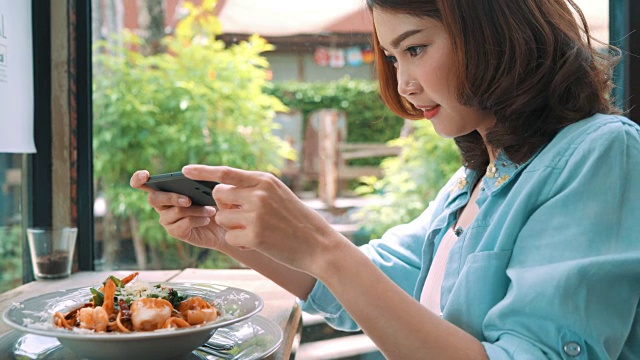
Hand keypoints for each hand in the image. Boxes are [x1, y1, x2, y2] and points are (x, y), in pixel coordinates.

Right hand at [129, 170, 226, 249]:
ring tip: (211, 210)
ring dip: (195, 209)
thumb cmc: (215, 201)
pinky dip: (197, 220)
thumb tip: (193, 175)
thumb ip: (199, 180)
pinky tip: (207, 219)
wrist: (224, 224)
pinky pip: (183, 224)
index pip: (142, 183)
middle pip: (154, 198)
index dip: (138, 179)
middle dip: (171, 197)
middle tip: (188, 199)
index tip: (145, 175)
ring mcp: (166, 219)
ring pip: (174, 211)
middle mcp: (161, 204)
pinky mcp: (175, 232)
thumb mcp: (208, 187)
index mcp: (165, 188)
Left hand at [182, 165, 344, 273]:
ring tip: (254, 230)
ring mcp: (256, 215)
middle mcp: (258, 194)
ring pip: (221, 217)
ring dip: (231, 225)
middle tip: (241, 214)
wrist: (318, 243)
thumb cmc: (296, 219)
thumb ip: (252, 189)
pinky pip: (229, 237)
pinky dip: (239, 242)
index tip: (185, 170)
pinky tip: (257, 242)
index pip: (225, 172)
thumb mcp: (277, 194)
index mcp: (263, 180)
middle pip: (219, 195)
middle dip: (224, 205)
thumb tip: (220, 191)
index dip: (203, 171)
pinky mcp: (254, 236)